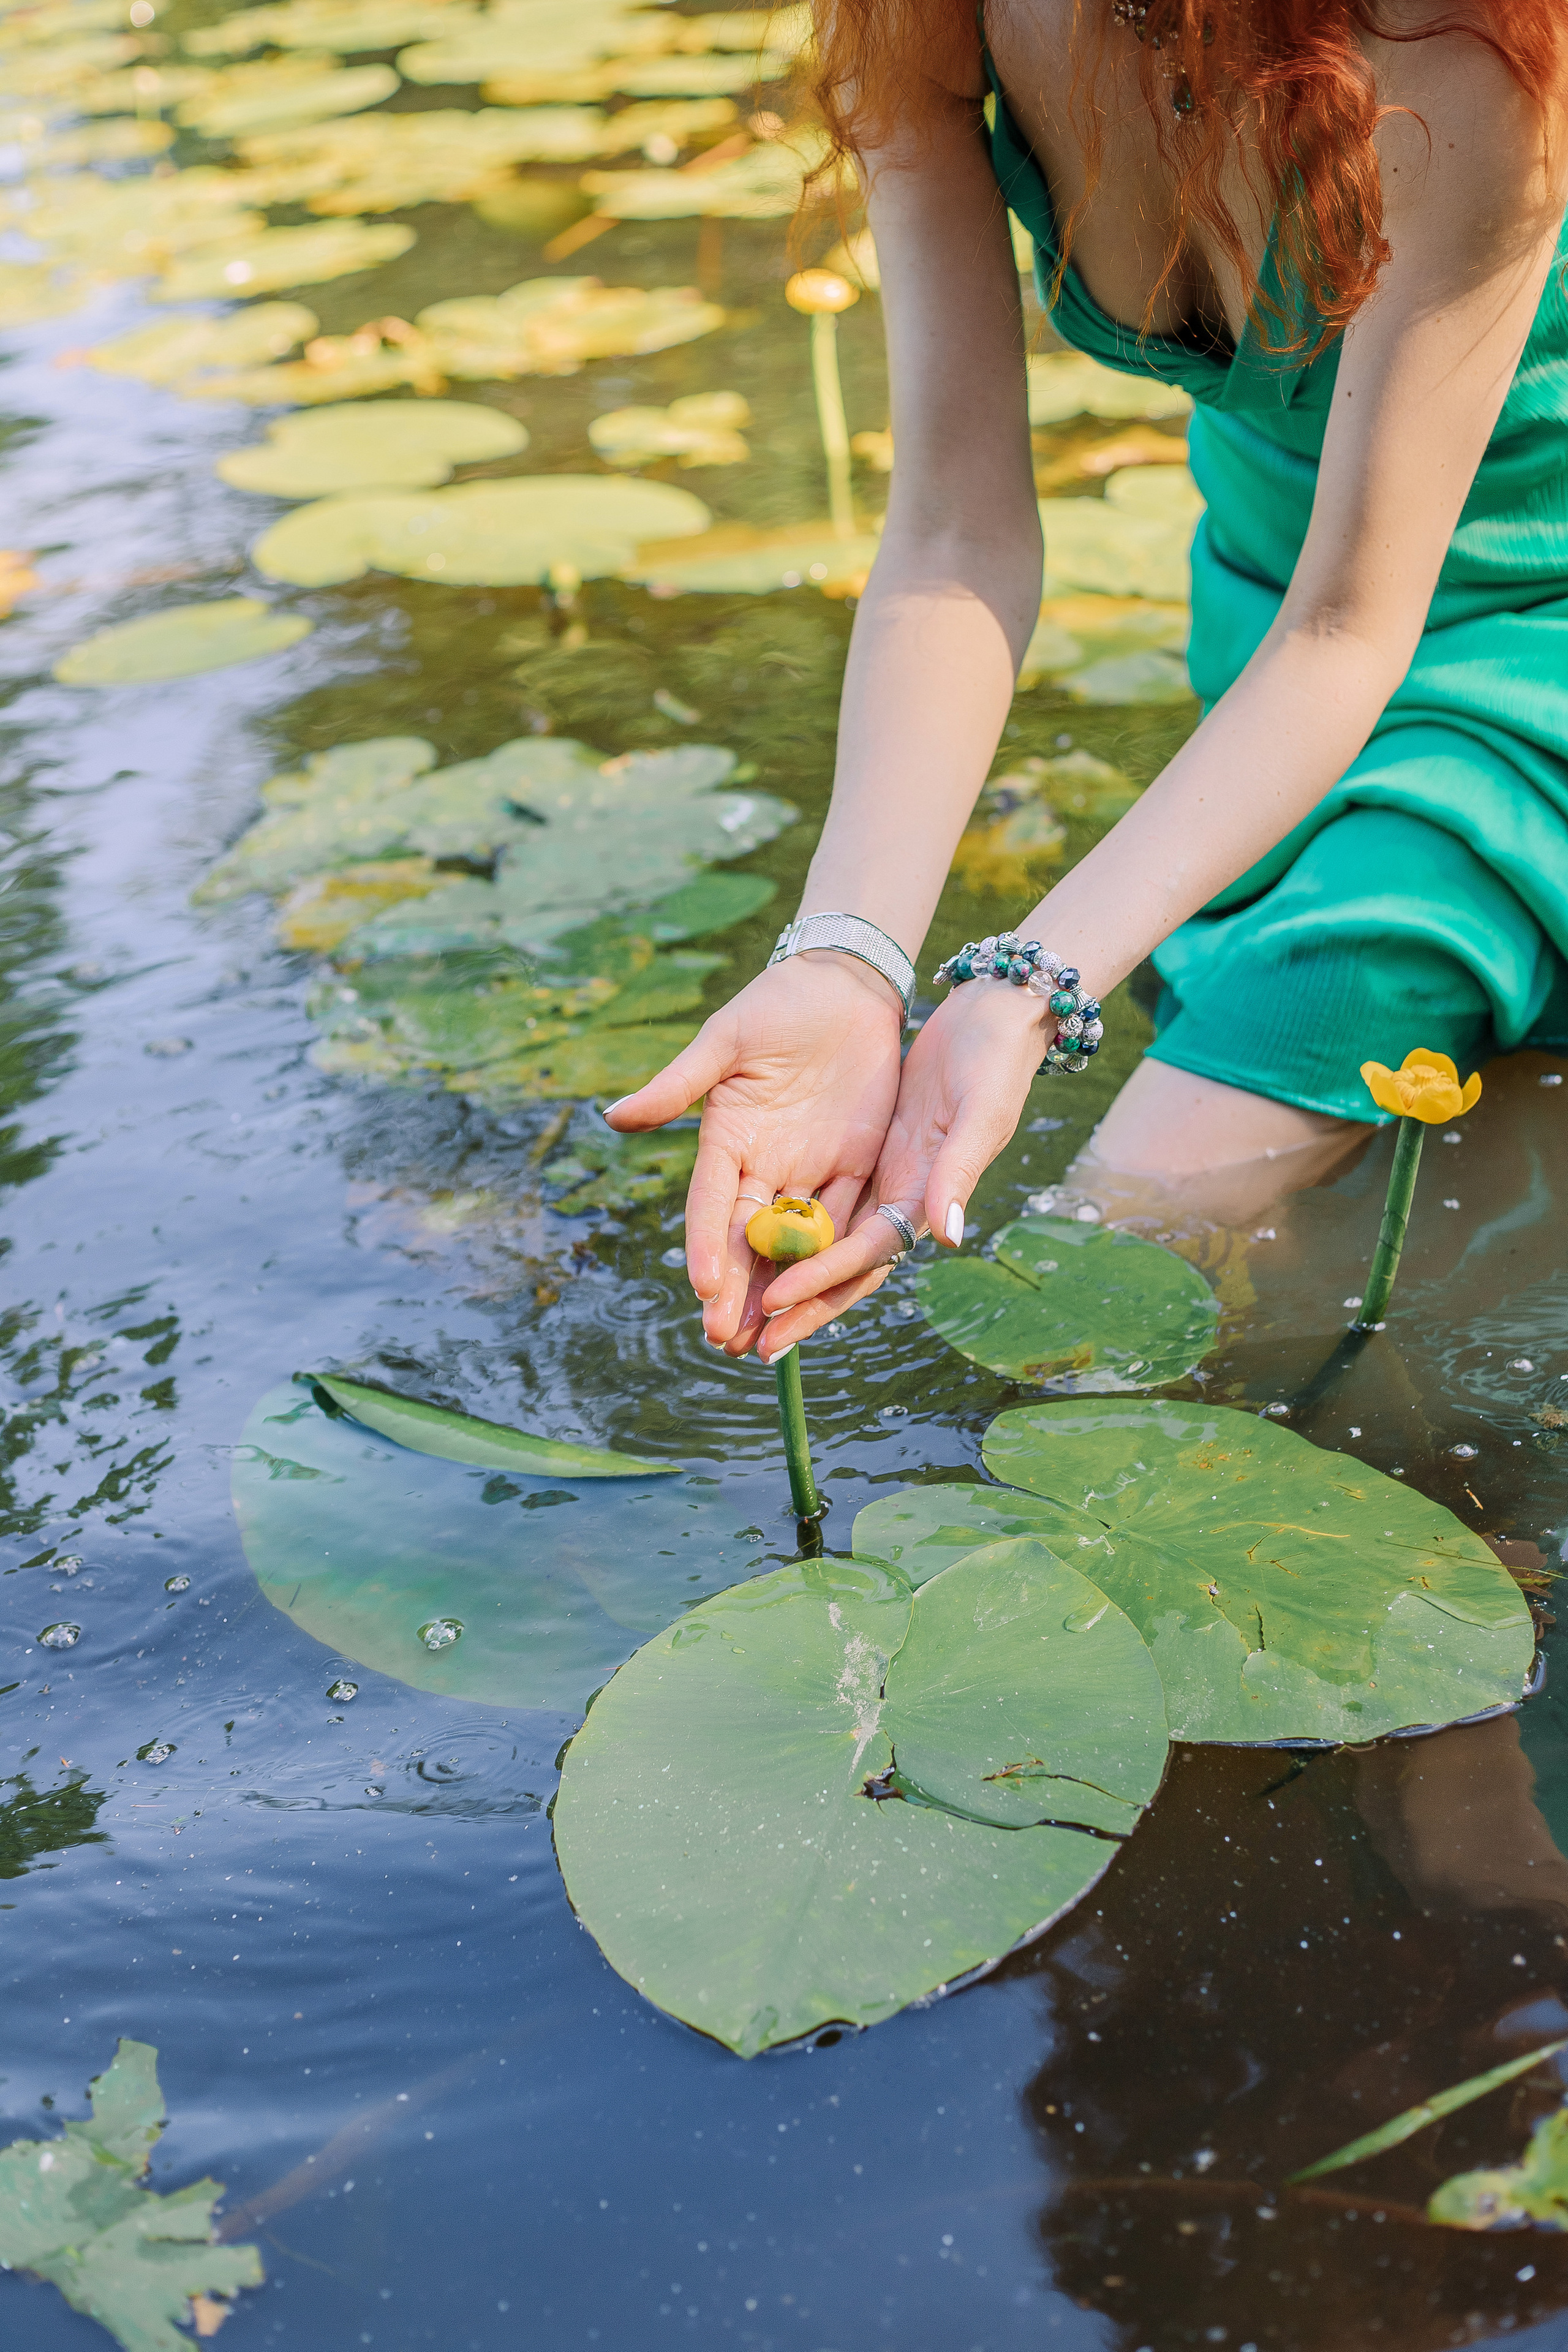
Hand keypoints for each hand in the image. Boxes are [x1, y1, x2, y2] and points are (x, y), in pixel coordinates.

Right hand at [603, 952, 907, 1359]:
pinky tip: (826, 1302)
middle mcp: (763, 1164)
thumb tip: (613, 1117)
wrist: (844, 986)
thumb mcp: (725, 1041)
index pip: (711, 1203)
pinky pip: (844, 1220)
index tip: (704, 1289)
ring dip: (780, 1292)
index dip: (705, 1246)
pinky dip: (835, 1261)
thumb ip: (678, 1084)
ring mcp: (808, 1169)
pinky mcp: (854, 1165)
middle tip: (727, 1342)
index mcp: (727, 1137)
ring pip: (792, 1243)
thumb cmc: (777, 1004)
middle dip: (738, 1291)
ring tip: (768, 1344)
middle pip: (746, 1238)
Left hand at [756, 978, 1049, 1345]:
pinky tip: (745, 1238)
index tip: (774, 1304)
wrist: (991, 1016)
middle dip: (795, 1307)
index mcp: (925, 1198)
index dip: (819, 1281)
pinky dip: (787, 1222)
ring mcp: (879, 1177)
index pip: (863, 1255)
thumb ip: (958, 1172)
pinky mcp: (864, 1151)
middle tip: (742, 1347)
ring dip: (782, 1275)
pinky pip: (817, 1197)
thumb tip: (949, 1234)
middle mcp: (899, 1199)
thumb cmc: (994, 1062)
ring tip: (734, 1311)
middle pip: (838, 1266)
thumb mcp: (978, 1112)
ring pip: (821, 1239)